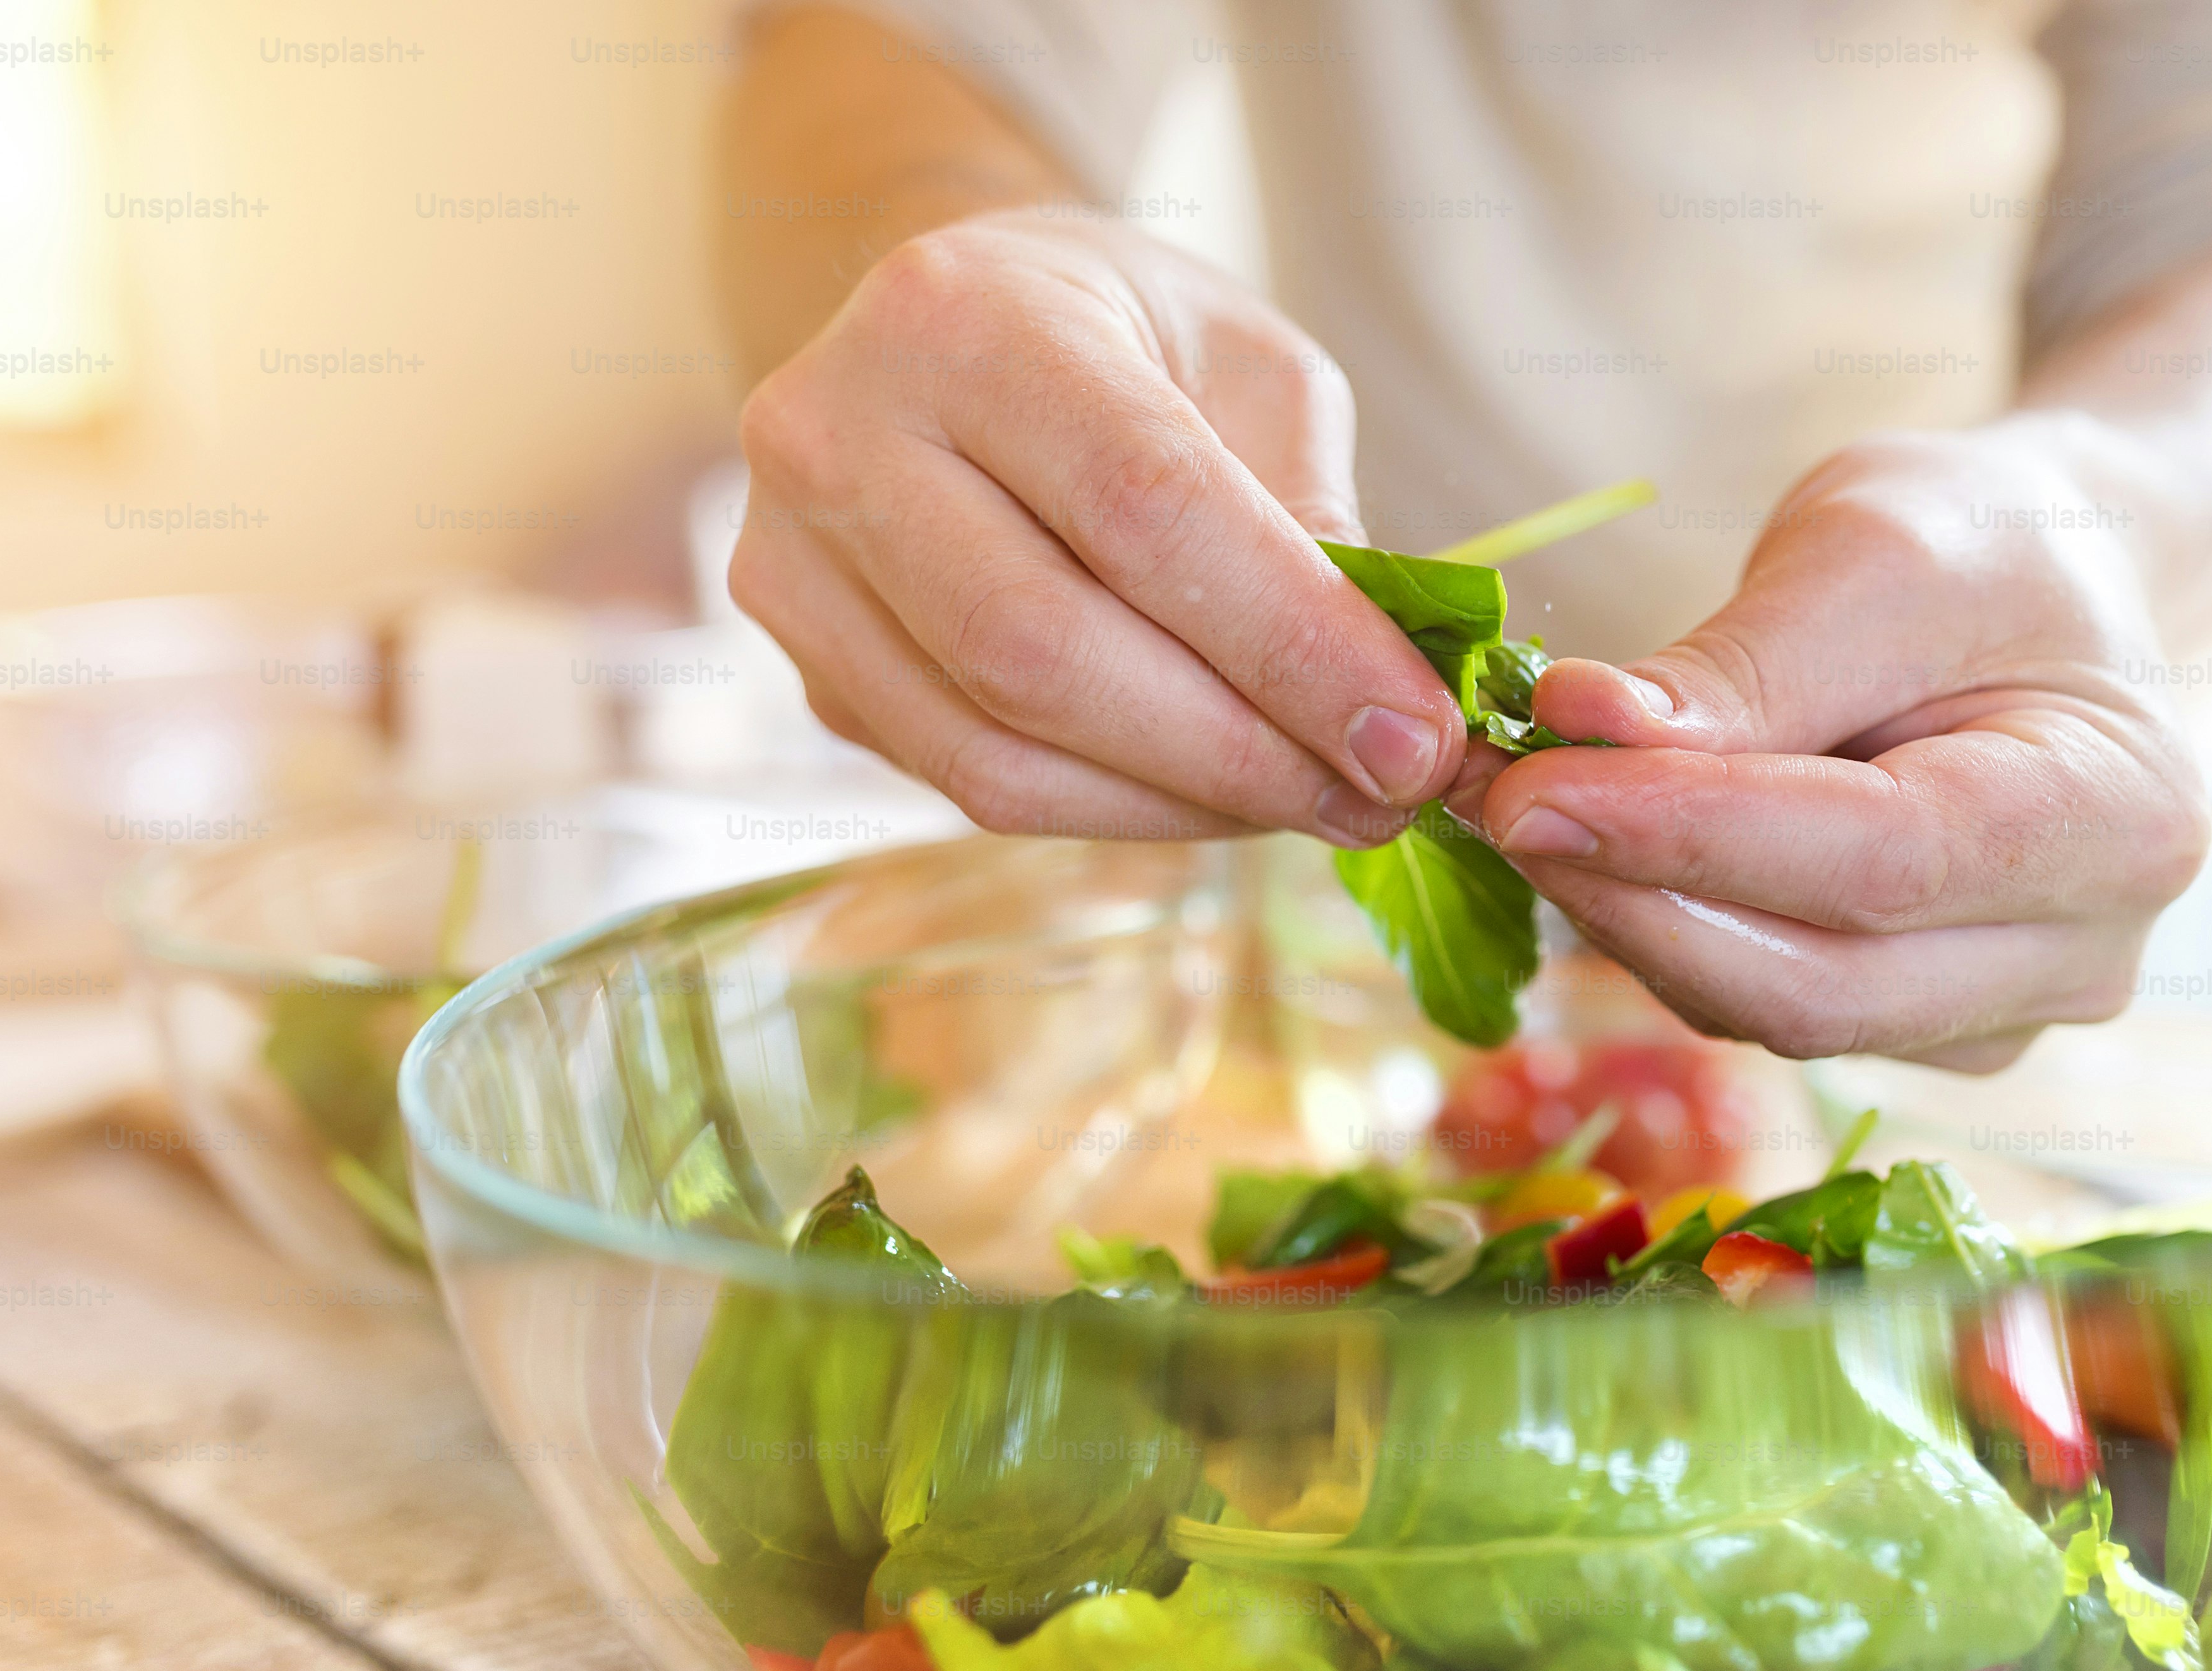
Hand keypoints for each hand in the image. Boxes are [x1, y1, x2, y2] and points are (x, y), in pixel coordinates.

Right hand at [731, 213, 1464, 844]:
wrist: (960, 329)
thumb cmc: (1129, 341)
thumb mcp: (1252, 371)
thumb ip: (1312, 522)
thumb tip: (1383, 717)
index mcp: (962, 316)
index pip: (1140, 506)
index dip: (1290, 644)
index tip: (1414, 738)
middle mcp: (839, 436)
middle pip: (1045, 651)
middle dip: (1240, 752)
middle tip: (1381, 798)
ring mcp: (797, 567)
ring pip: (999, 752)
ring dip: (1185, 807)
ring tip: (1317, 804)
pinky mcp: (811, 671)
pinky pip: (973, 784)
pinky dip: (1118, 813)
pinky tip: (1212, 794)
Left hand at [1453, 422, 2211, 1069]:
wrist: (2048, 588)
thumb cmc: (1984, 546)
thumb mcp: (1877, 547)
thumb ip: (1746, 662)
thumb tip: (1578, 727)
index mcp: (2117, 820)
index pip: (1879, 865)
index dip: (1692, 838)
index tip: (1531, 785)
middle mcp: (2080, 954)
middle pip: (1820, 984)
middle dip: (1636, 895)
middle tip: (1493, 801)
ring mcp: (2003, 1011)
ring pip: (1777, 1009)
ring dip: (1628, 915)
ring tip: (1518, 803)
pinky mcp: (1920, 1025)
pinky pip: (1768, 1002)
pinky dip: (1664, 927)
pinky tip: (1589, 843)